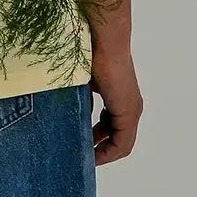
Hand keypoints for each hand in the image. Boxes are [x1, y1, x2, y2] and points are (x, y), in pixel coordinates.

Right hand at [89, 41, 143, 165]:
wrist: (102, 39)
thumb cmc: (89, 53)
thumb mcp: (81, 82)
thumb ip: (79, 98)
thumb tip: (65, 112)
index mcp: (120, 96)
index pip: (113, 126)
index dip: (99, 141)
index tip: (81, 146)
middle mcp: (130, 105)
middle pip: (118, 137)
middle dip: (100, 149)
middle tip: (81, 155)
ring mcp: (131, 109)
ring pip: (121, 142)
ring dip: (104, 152)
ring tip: (86, 157)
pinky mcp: (128, 112)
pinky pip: (122, 142)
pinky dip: (109, 152)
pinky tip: (93, 155)